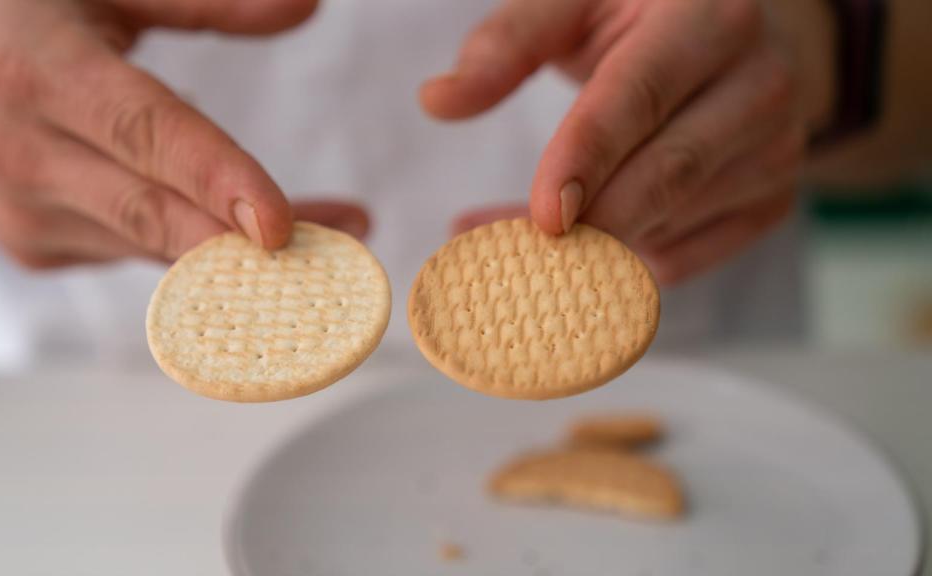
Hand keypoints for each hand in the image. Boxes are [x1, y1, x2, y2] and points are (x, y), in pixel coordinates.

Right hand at [0, 0, 366, 268]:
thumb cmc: (1, 11)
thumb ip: (204, 0)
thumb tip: (306, 6)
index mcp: (41, 69)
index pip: (142, 133)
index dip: (213, 179)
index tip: (277, 224)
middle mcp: (23, 150)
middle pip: (151, 213)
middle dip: (248, 249)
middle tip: (339, 256)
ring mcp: (21, 212)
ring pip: (150, 247)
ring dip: (239, 255)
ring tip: (328, 238)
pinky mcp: (30, 246)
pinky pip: (129, 253)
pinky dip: (190, 254)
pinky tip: (239, 240)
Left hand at [422, 0, 835, 283]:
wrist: (746, 40)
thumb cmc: (643, 17)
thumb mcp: (579, 4)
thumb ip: (508, 43)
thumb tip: (438, 100)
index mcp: (713, 17)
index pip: (640, 95)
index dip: (586, 157)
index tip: (540, 216)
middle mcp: (761, 84)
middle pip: (667, 171)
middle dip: (590, 222)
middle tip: (514, 252)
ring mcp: (776, 150)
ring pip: (671, 223)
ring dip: (593, 246)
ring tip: (524, 240)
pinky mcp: (771, 202)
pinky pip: (684, 257)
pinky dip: (622, 263)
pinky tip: (585, 242)